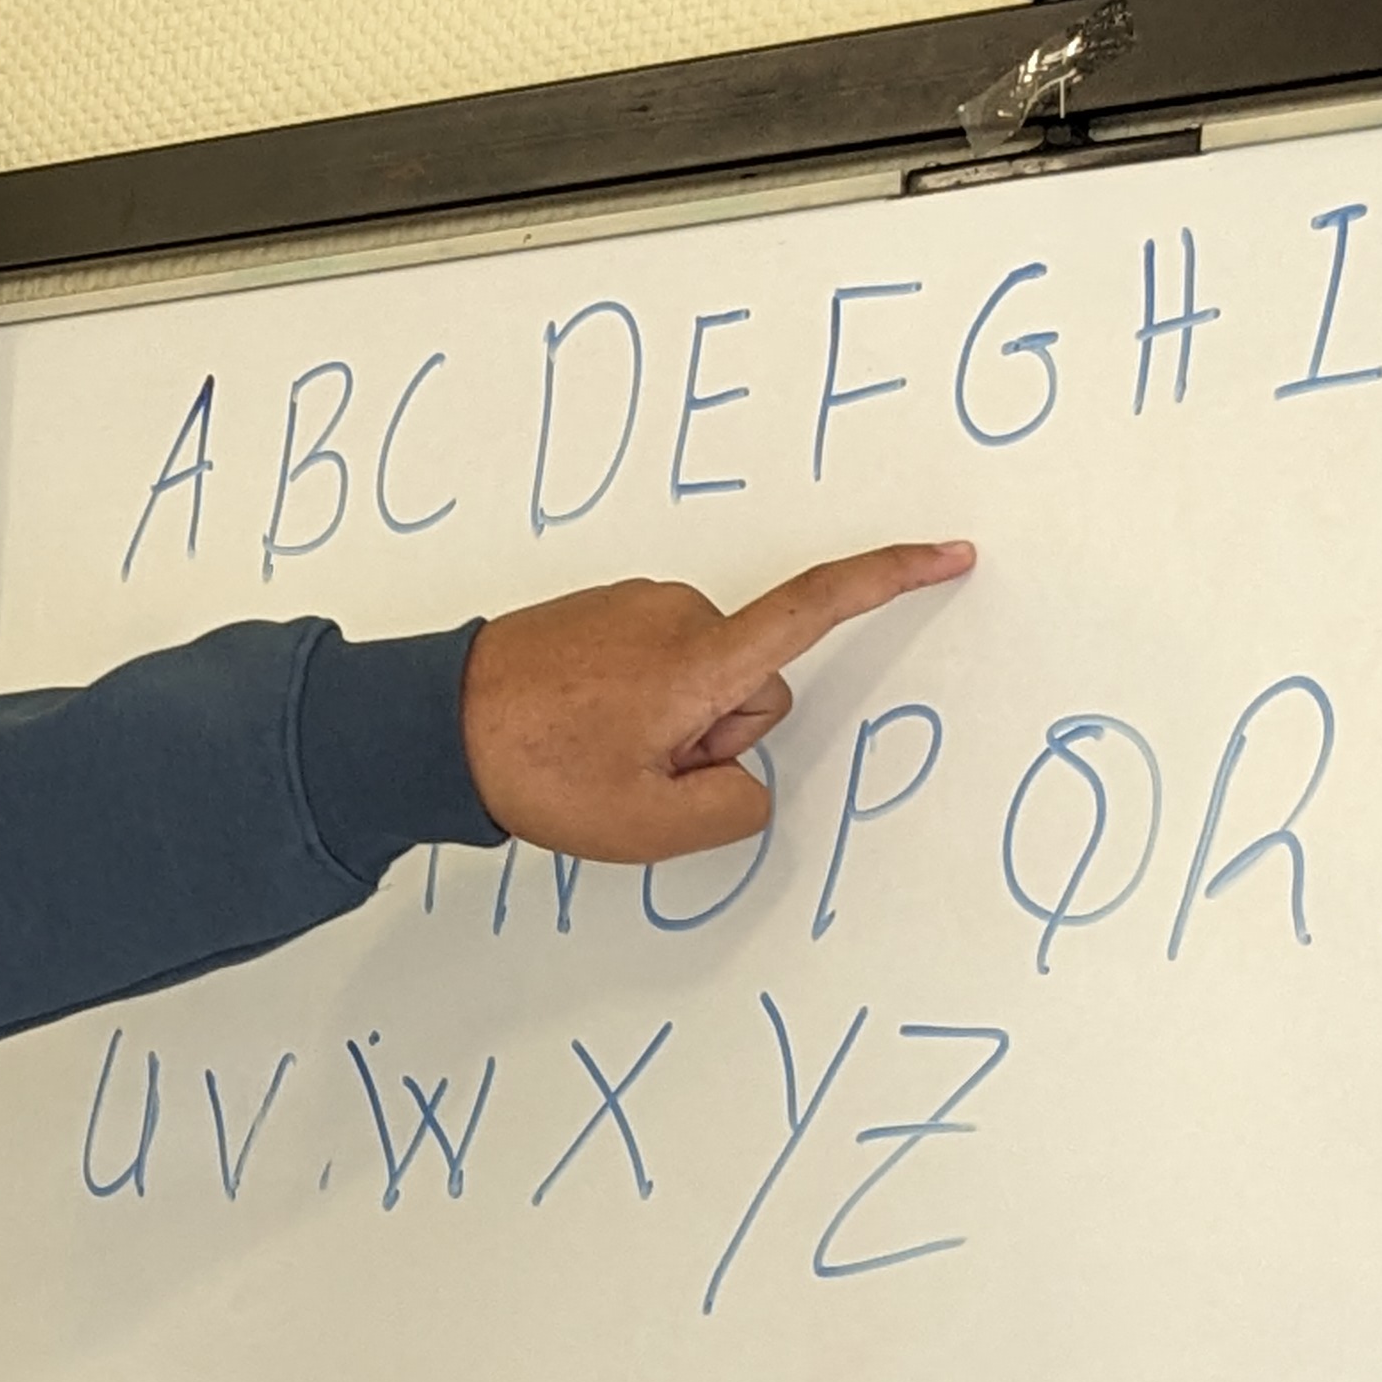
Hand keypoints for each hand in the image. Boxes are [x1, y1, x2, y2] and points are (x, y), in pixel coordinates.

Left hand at [459, 540, 975, 859]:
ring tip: (592, 747)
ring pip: (703, 682)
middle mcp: (679, 615)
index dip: (890, 582)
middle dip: (710, 738)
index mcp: (702, 659)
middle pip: (751, 691)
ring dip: (667, 724)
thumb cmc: (535, 771)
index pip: (817, 610)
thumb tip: (744, 779)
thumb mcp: (649, 827)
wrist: (431, 727)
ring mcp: (639, 607)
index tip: (949, 554)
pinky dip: (635, 701)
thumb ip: (734, 810)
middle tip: (630, 767)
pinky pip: (657, 666)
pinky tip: (579, 724)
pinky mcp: (606, 610)